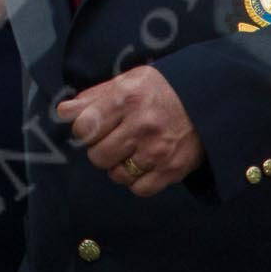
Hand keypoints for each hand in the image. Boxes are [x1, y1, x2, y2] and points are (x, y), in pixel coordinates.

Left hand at [54, 65, 202, 198]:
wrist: (208, 99)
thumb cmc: (160, 90)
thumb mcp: (126, 82)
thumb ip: (92, 98)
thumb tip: (62, 112)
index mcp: (126, 99)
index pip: (84, 128)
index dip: (84, 130)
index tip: (93, 128)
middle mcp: (141, 125)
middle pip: (97, 156)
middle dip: (100, 149)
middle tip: (114, 140)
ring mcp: (158, 150)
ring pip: (116, 175)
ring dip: (118, 167)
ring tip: (130, 152)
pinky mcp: (173, 169)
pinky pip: (139, 189)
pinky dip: (137, 181)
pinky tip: (143, 165)